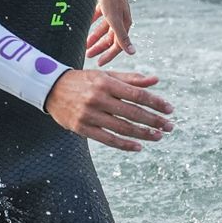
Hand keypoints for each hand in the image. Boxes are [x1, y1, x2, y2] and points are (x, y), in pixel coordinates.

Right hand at [45, 69, 172, 153]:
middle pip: (133, 112)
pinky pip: (108, 139)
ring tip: (158, 136)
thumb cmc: (83, 81)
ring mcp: (89, 114)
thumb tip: (155, 80)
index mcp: (106, 83)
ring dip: (143, 134)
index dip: (156, 103)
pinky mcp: (82, 128)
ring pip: (122, 128)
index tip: (170, 110)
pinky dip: (125, 145)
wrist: (50, 88)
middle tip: (170, 126)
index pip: (137, 94)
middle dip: (154, 121)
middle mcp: (98, 98)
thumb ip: (130, 79)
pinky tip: (138, 146)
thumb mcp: (105, 76)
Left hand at [86, 0, 134, 66]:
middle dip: (99, 47)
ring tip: (84, 44)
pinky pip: (97, 17)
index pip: (117, 45)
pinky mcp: (105, 4)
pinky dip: (91, 23)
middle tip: (88, 55)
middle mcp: (120, 19)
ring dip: (94, 37)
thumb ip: (122, 37)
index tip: (99, 63)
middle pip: (109, 38)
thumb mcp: (115, 20)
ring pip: (102, 29)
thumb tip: (133, 53)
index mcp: (124, 24)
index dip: (108, 55)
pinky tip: (83, 26)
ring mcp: (112, 12)